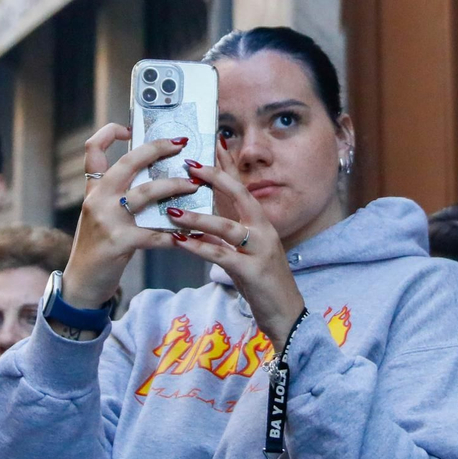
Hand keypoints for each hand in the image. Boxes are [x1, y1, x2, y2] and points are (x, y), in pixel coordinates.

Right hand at [62, 124, 199, 312]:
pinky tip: (191, 235)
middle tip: (181, 144)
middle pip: (128, 162)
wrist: (81, 284)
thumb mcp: (101, 216)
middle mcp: (98, 199)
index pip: (93, 149)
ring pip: (147, 192)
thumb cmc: (98, 248)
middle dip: (157, 149)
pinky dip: (176, 233)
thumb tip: (156, 177)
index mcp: (94, 190)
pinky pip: (155, 232)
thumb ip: (119, 196)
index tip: (130, 127)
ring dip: (175, 186)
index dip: (110, 132)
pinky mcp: (119, 242)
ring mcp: (107, 220)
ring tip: (194, 186)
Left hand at [164, 141, 306, 344]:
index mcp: (260, 221)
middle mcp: (263, 230)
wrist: (285, 312)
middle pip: (239, 195)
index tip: (207, 146)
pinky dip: (198, 248)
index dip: (224, 166)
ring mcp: (260, 249)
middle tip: (188, 166)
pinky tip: (179, 243)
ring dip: (197, 218)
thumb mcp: (243, 251)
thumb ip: (225, 232)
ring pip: (226, 227)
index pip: (241, 186)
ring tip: (172, 211)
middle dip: (214, 178)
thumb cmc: (260, 280)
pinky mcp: (252, 271)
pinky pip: (221, 255)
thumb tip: (197, 217)